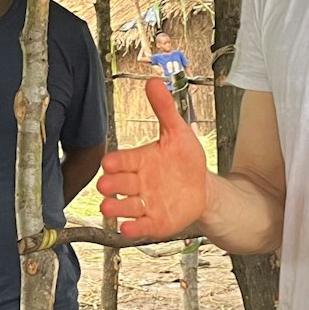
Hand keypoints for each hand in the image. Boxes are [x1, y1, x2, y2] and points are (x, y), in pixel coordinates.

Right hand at [97, 78, 207, 237]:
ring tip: (110, 207)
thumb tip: (154, 81)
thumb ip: (164, 109)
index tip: (109, 162)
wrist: (203, 188)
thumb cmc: (185, 160)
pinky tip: (128, 227)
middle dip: (110, 185)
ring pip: (125, 206)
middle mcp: (138, 182)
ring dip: (115, 207)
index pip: (122, 160)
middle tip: (105, 185)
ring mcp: (145, 203)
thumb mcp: (177, 132)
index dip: (116, 162)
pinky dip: (133, 228)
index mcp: (140, 160)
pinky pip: (141, 226)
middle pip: (118, 184)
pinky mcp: (154, 222)